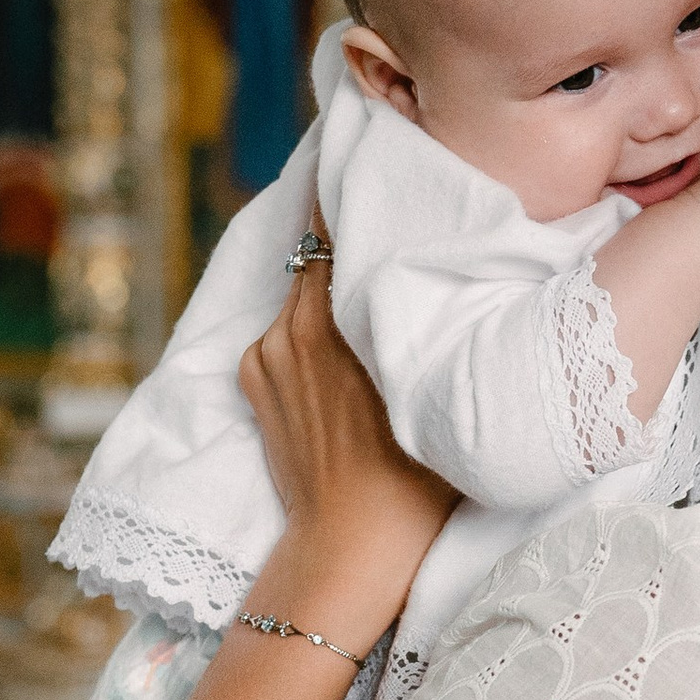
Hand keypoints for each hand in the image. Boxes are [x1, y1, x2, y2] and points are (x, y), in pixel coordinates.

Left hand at [238, 224, 453, 645]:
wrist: (349, 547)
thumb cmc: (418, 476)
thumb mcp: (441, 381)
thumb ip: (434, 317)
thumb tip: (447, 271)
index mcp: (343, 312)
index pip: (334, 220)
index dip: (346, 185)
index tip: (365, 151)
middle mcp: (296, 320)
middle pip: (319, 249)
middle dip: (347, 236)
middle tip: (383, 221)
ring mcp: (268, 350)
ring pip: (302, 294)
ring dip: (329, 292)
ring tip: (369, 307)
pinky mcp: (252, 377)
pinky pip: (282, 335)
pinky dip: (306, 337)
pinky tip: (341, 368)